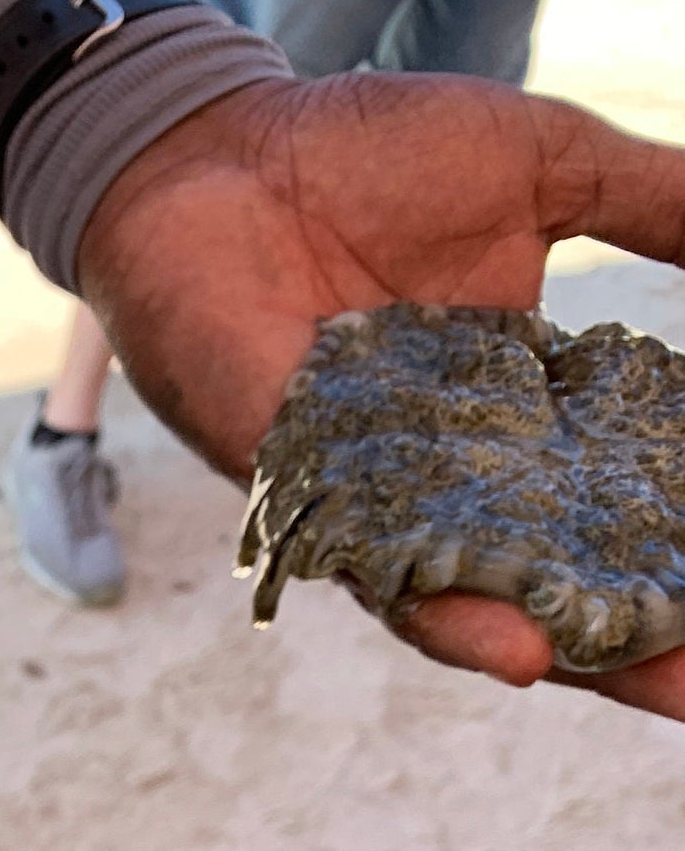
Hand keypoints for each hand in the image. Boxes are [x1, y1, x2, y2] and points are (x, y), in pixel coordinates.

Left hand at [77, 73, 684, 716]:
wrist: (213, 161)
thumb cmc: (364, 159)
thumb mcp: (544, 168)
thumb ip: (658, 204)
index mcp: (529, 408)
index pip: (631, 492)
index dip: (681, 539)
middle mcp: (467, 477)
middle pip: (577, 574)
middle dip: (658, 634)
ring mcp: (393, 503)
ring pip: (495, 605)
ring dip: (586, 656)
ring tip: (674, 690)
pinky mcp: (315, 510)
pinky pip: (387, 583)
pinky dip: (456, 621)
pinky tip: (527, 656)